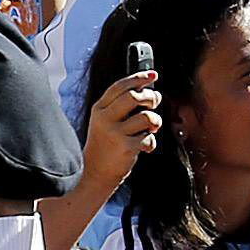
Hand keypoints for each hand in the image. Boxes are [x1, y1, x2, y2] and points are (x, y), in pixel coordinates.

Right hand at [81, 67, 163, 192]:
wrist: (94, 173)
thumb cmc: (106, 144)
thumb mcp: (106, 121)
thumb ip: (122, 106)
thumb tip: (150, 91)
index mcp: (99, 109)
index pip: (119, 87)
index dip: (138, 78)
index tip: (153, 75)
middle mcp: (104, 119)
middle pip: (134, 96)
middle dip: (151, 97)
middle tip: (154, 103)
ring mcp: (114, 133)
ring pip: (147, 116)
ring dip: (155, 122)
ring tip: (150, 129)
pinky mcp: (125, 147)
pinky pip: (149, 138)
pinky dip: (151, 142)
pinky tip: (143, 147)